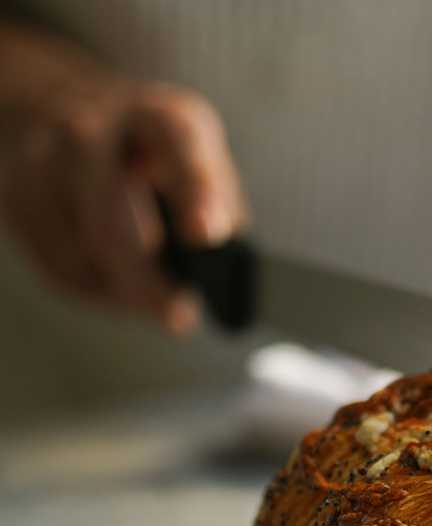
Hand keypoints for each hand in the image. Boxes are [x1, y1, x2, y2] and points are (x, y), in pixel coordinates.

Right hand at [0, 71, 246, 331]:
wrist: (70, 119)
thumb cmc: (155, 159)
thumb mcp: (202, 165)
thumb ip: (220, 210)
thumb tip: (222, 269)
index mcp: (156, 118)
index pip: (175, 141)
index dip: (193, 189)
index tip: (205, 235)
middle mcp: (92, 127)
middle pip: (110, 204)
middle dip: (142, 271)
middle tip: (176, 314)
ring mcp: (43, 159)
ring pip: (79, 246)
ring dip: (122, 289)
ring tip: (155, 300)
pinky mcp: (16, 197)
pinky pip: (58, 267)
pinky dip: (96, 291)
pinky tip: (118, 285)